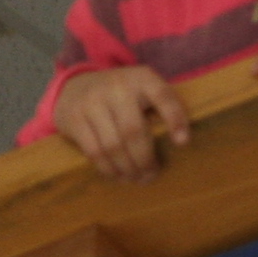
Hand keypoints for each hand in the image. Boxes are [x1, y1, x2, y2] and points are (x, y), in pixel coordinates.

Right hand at [51, 66, 189, 182]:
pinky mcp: (75, 119)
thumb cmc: (121, 96)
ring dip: (127, 168)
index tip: (183, 143)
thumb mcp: (142, 89)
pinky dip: (108, 168)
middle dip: (145, 159)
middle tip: (151, 176)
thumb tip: (178, 144)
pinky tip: (117, 175)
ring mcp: (93, 102)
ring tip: (135, 178)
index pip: (163, 96)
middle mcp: (117, 86)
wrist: (76, 86)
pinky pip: (94, 151)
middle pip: (134, 131)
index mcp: (141, 78)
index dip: (175, 119)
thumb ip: (159, 108)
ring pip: (113, 145)